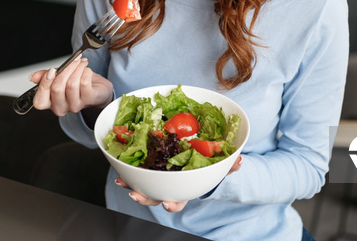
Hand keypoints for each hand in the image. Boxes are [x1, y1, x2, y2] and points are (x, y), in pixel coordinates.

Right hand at [29, 56, 113, 115]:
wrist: (98, 89)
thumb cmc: (77, 83)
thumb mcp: (59, 77)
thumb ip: (44, 76)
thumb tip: (33, 77)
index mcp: (50, 102)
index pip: (39, 101)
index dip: (44, 85)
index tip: (52, 70)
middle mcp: (61, 107)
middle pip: (57, 88)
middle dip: (65, 69)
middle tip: (72, 60)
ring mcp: (75, 106)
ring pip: (71, 83)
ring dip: (77, 68)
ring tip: (81, 62)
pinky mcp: (89, 100)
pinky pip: (84, 82)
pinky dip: (86, 71)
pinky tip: (87, 70)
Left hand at [115, 155, 243, 211]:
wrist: (198, 153)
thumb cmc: (208, 163)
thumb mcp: (220, 164)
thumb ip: (229, 164)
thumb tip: (238, 161)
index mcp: (184, 187)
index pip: (179, 199)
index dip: (172, 204)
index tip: (168, 204)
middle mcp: (168, 184)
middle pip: (154, 196)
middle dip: (144, 198)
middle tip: (135, 196)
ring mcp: (156, 175)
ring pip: (142, 184)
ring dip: (131, 184)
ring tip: (121, 182)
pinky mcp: (147, 162)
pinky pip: (136, 167)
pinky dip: (127, 166)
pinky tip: (119, 163)